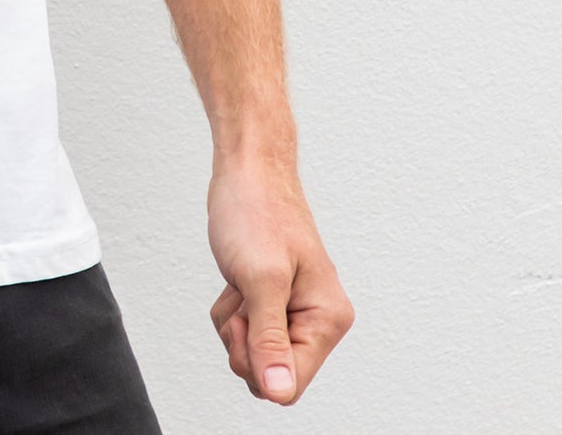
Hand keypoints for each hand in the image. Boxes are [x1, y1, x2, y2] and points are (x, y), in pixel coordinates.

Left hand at [206, 152, 352, 406]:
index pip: (292, 383)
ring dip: (235, 323)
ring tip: (241, 280)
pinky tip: (237, 278)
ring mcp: (295, 312)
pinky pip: (245, 332)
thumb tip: (278, 393)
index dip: (258, 363)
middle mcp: (318, 320)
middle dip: (244, 340)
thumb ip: (269, 340)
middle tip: (243, 296)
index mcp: (328, 318)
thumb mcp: (260, 279)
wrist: (246, 168)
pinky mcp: (273, 302)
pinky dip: (232, 310)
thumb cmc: (256, 211)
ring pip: (253, 353)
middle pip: (270, 373)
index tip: (248, 321)